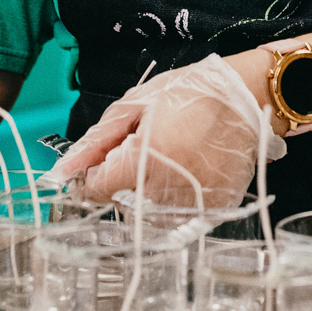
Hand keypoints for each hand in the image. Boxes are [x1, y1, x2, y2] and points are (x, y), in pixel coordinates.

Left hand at [53, 53, 285, 211]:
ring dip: (147, 193)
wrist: (249, 98)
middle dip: (122, 180)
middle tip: (143, 149)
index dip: (94, 173)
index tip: (104, 159)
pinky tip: (185, 173)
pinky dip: (173, 201)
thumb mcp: (136, 104)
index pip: (97, 189)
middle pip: (121, 203)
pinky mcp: (213, 211)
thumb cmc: (189, 92)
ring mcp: (193, 204)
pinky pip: (178, 218)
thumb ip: (96, 140)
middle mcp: (168, 188)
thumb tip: (62, 170)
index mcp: (144, 157)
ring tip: (166, 160)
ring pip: (148, 215)